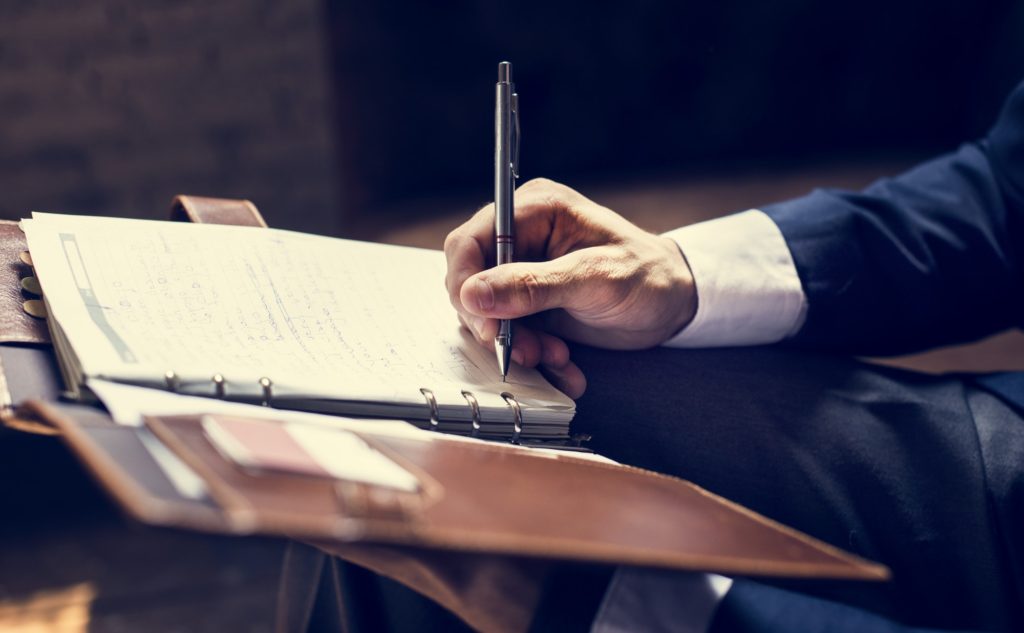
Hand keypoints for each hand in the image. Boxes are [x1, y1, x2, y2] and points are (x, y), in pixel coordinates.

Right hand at [444, 178, 696, 397]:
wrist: (674, 304)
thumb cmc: (647, 275)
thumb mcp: (594, 279)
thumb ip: (532, 286)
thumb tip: (473, 294)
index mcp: (534, 210)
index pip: (469, 241)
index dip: (465, 283)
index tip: (482, 321)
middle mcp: (522, 238)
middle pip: (471, 283)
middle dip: (495, 323)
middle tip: (526, 350)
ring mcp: (523, 273)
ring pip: (488, 315)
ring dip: (516, 344)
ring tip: (555, 356)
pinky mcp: (530, 304)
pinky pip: (511, 333)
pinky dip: (531, 354)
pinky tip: (563, 363)